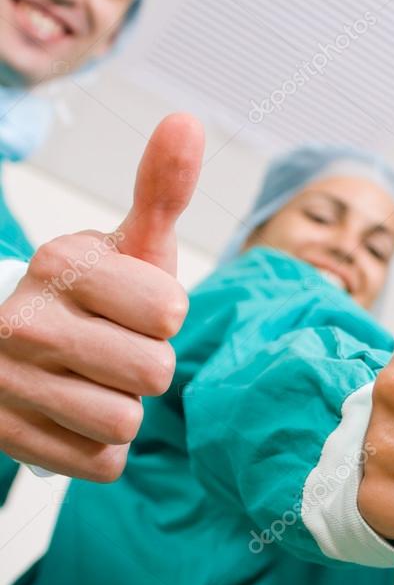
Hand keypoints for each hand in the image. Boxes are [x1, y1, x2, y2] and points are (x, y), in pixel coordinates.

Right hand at [0, 113, 203, 481]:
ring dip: (125, 410)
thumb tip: (184, 121)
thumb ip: (161, 190)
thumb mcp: (130, 244)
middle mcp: (26, 321)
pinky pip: (101, 463)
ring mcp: (8, 382)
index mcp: (63, 263)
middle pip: (153, 374)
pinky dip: (100, 448)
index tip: (137, 308)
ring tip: (93, 381)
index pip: (169, 312)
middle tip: (115, 349)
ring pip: (125, 424)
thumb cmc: (97, 294)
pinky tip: (74, 415)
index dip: (165, 317)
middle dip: (149, 367)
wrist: (10, 345)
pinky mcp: (8, 437)